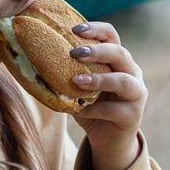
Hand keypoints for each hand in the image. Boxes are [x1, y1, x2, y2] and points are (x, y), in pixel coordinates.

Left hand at [69, 21, 147, 169]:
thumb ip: (67, 72)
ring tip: (77, 81)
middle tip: (74, 53)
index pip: (112, 36)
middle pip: (120, 53)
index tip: (74, 29)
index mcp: (118, 60)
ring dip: (99, 79)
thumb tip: (32, 59)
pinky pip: (114, 110)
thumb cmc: (92, 107)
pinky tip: (80, 110)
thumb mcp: (79, 87)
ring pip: (124, 81)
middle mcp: (132, 73)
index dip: (96, 29)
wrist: (108, 140)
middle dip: (97, 51)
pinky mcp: (133, 116)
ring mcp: (137, 94)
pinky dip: (95, 109)